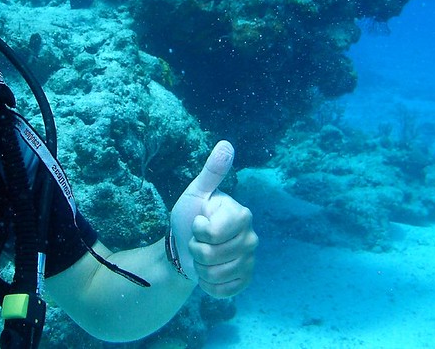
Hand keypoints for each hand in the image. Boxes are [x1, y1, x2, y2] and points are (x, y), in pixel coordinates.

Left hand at [170, 140, 257, 297]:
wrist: (183, 248)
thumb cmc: (189, 217)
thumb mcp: (196, 192)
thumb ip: (212, 171)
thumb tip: (226, 144)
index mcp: (241, 214)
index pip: (213, 232)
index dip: (198, 230)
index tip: (198, 222)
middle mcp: (252, 237)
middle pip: (214, 254)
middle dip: (197, 250)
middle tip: (197, 241)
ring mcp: (250, 261)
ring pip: (217, 273)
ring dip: (201, 268)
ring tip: (202, 256)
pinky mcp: (245, 281)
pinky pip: (223, 290)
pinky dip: (209, 285)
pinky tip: (208, 273)